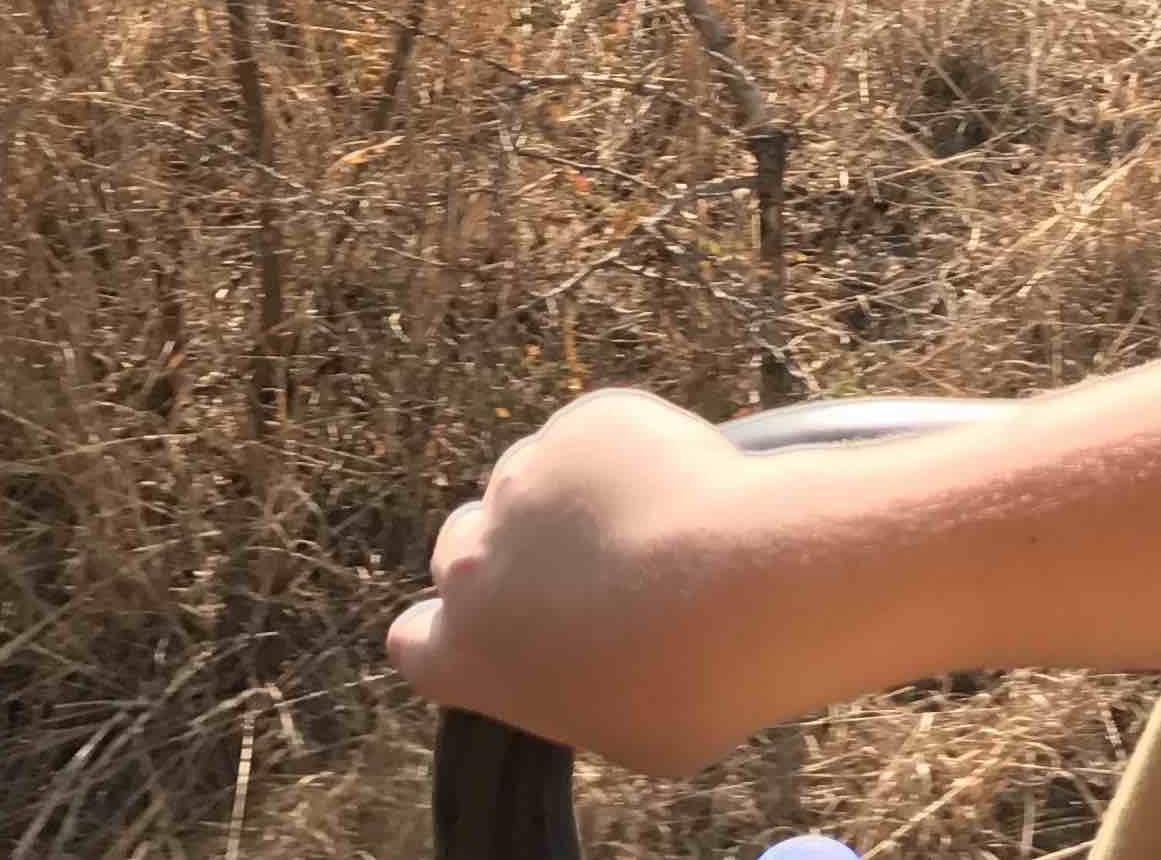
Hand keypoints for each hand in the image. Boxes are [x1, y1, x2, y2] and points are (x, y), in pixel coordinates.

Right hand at [387, 388, 814, 776]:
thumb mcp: (623, 736)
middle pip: (462, 547)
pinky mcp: (582, 423)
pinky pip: (594, 435)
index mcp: (464, 653)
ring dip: (570, 498)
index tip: (499, 628)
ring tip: (654, 529)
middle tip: (586, 570)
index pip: (415, 639)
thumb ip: (579, 695)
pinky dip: (628, 452)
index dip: (455, 632)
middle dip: (508, 555)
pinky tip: (682, 484)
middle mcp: (473, 561)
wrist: (745, 587)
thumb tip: (598, 669)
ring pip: (530, 480)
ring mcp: (525, 479)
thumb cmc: (693, 686)